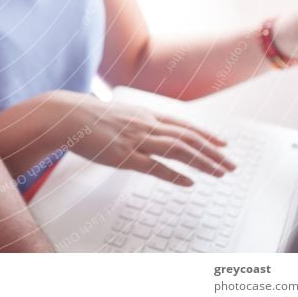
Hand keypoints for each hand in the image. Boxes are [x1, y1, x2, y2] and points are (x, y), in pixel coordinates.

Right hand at [51, 91, 235, 185]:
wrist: (66, 115)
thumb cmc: (87, 116)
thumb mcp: (117, 115)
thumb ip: (134, 122)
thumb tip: (146, 129)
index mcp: (144, 114)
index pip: (183, 124)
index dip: (205, 134)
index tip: (223, 143)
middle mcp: (146, 124)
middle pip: (187, 138)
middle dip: (212, 152)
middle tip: (231, 165)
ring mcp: (136, 140)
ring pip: (179, 150)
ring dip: (203, 162)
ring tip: (220, 173)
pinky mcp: (125, 156)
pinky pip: (156, 166)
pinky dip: (176, 175)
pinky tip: (190, 182)